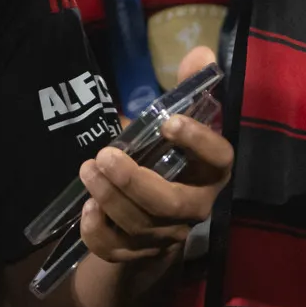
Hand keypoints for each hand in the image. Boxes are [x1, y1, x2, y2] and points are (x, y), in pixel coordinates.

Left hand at [75, 47, 231, 267]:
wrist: (156, 214)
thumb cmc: (169, 156)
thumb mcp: (179, 122)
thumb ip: (189, 87)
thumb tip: (200, 52)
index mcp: (212, 171)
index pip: (219, 159)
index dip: (199, 143)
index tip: (169, 122)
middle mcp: (196, 207)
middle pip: (172, 204)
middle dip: (136, 181)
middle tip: (106, 154)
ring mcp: (167, 235)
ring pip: (142, 225)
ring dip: (111, 198)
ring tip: (87, 169)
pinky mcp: (138, 253)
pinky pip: (118, 251)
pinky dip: (99, 233)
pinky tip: (86, 208)